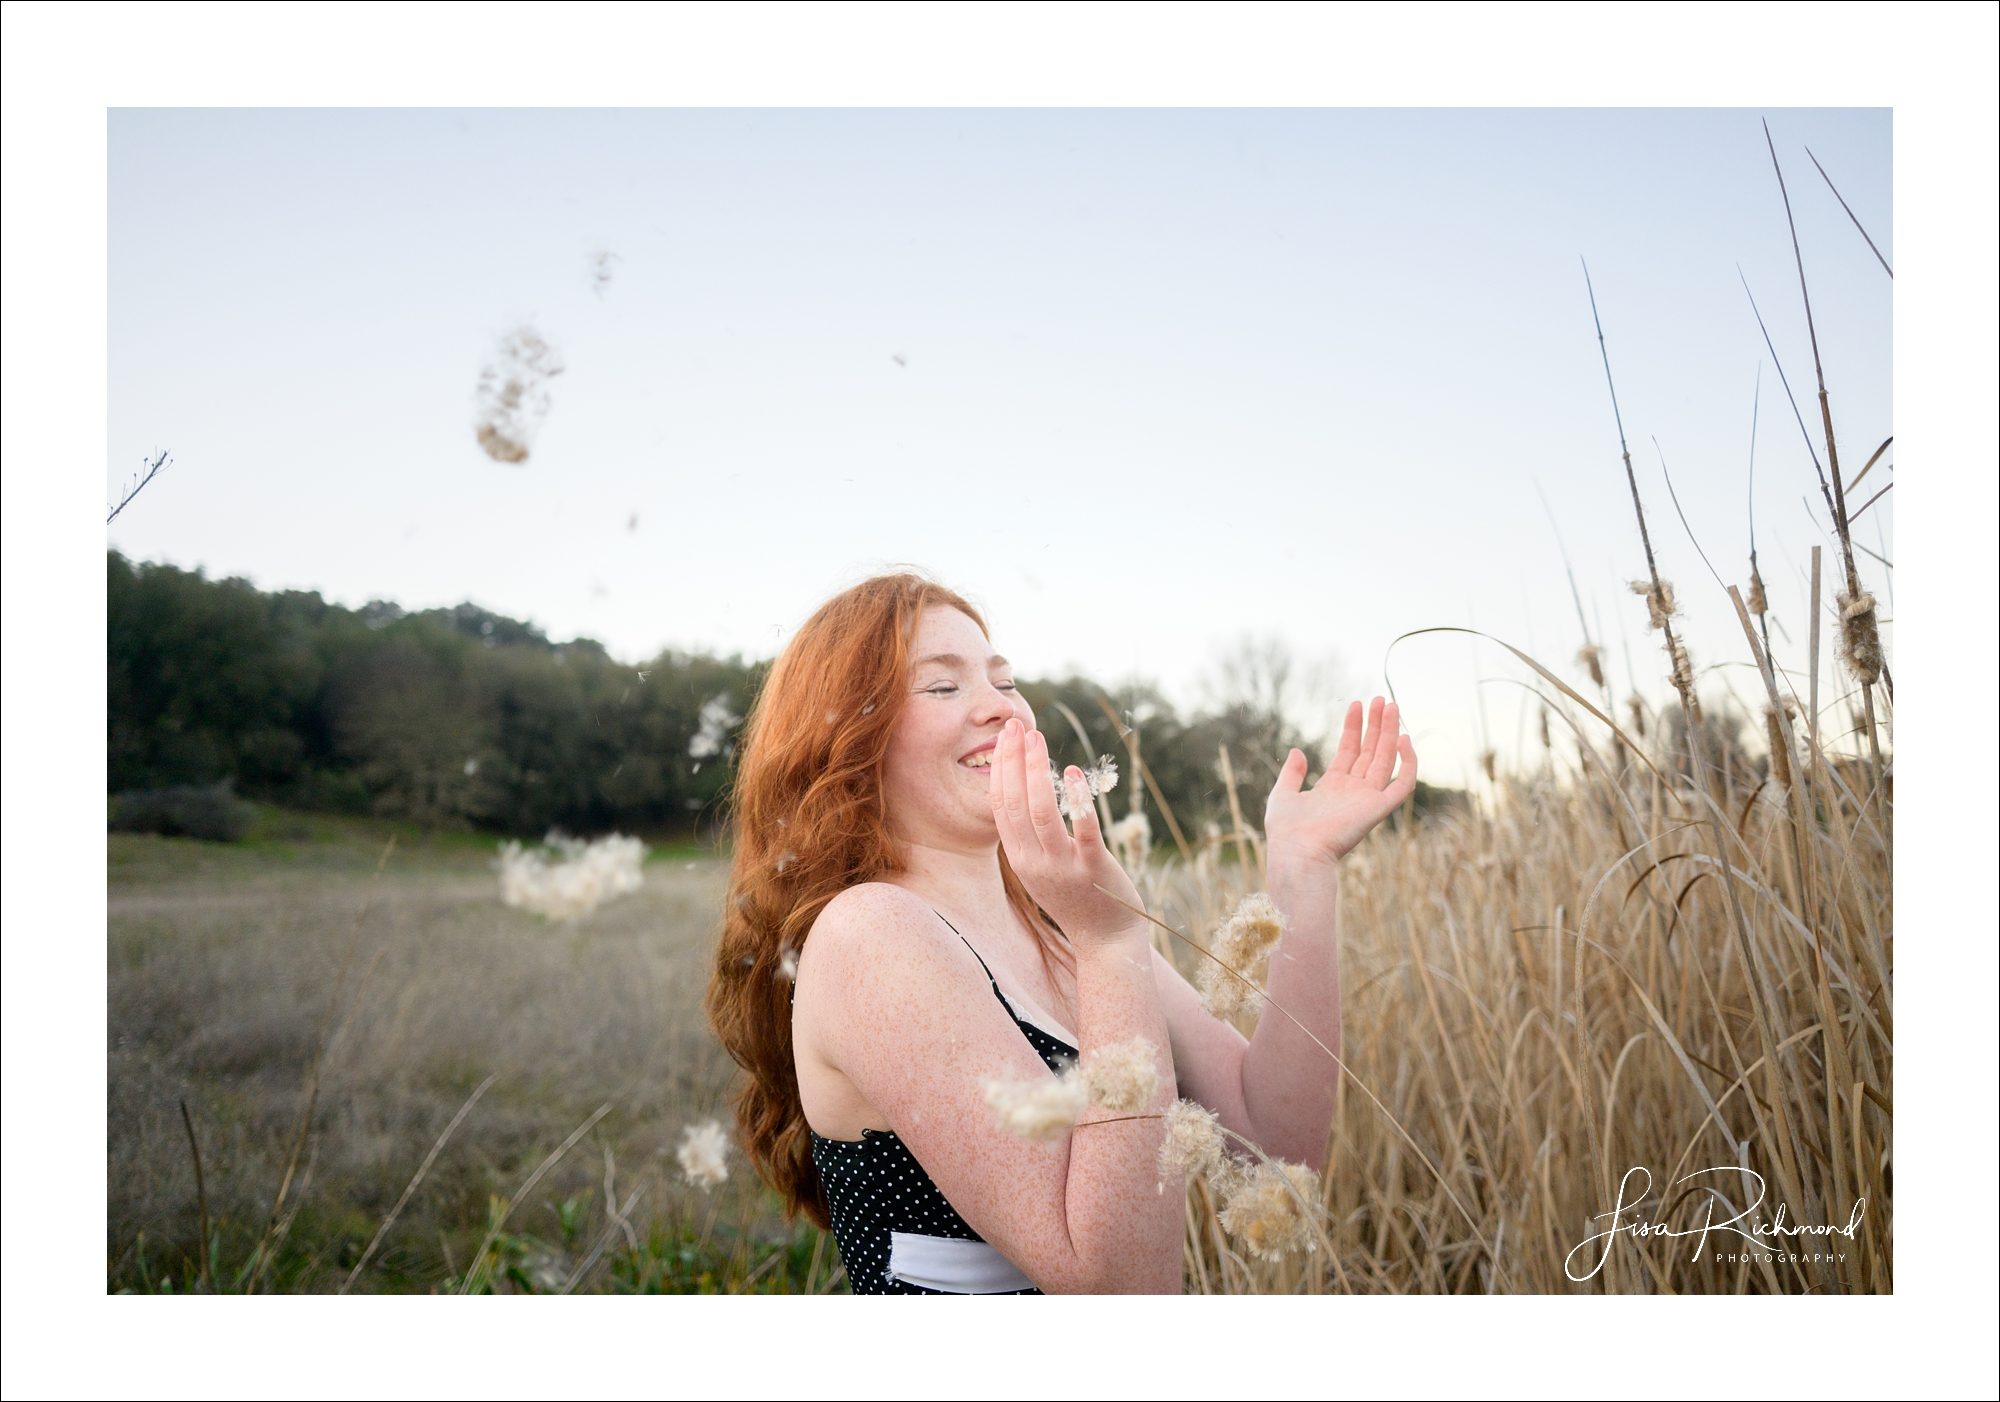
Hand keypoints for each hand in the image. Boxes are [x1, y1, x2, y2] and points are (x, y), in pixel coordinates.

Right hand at [987, 718, 1145, 946]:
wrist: (1105, 941)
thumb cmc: (1075, 898)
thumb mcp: (1040, 869)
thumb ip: (1029, 837)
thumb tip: (1024, 792)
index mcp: (1020, 859)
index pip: (1000, 807)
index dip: (999, 770)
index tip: (1004, 738)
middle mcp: (1035, 863)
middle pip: (1015, 804)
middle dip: (1012, 761)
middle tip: (1015, 726)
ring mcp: (1063, 867)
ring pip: (1042, 813)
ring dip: (1037, 772)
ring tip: (1038, 740)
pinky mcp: (1094, 869)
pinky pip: (1083, 830)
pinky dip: (1077, 798)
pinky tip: (1074, 771)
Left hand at [1264, 697, 1417, 869]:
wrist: (1297, 851)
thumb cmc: (1286, 829)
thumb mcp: (1283, 794)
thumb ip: (1292, 773)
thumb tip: (1297, 751)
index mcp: (1333, 787)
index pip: (1349, 751)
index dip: (1354, 728)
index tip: (1357, 704)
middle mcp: (1353, 791)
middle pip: (1370, 751)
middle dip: (1376, 725)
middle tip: (1382, 699)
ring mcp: (1367, 799)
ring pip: (1386, 759)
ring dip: (1390, 733)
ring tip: (1392, 706)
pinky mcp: (1378, 808)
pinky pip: (1402, 784)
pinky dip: (1408, 763)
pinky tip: (1405, 740)